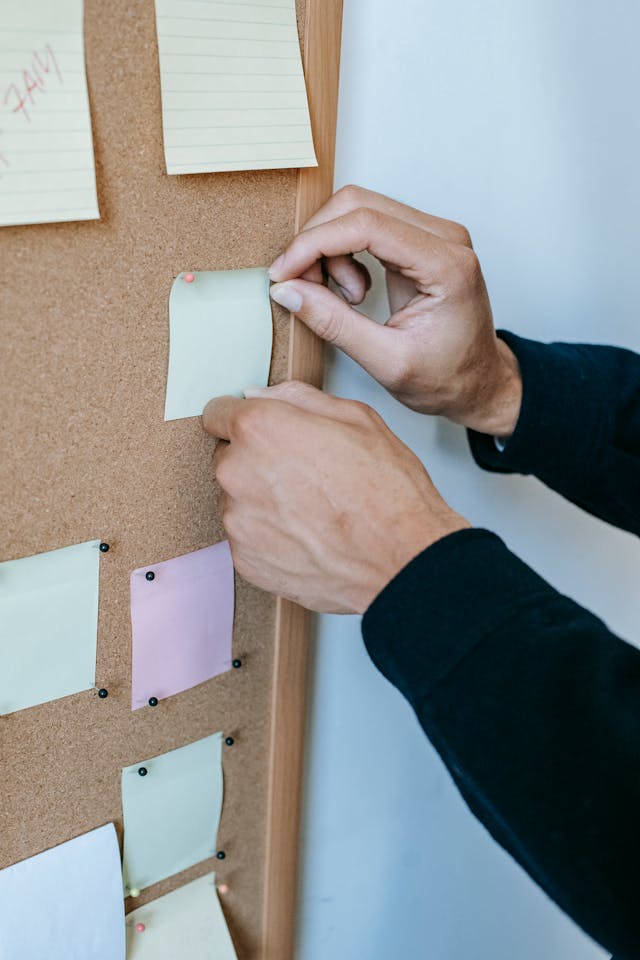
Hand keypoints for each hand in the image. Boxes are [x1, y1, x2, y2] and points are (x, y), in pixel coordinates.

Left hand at [202, 381, 468, 613]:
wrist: (402, 558)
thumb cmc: (386, 489)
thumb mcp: (355, 417)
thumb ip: (297, 398)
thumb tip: (261, 396)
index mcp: (258, 429)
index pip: (217, 413)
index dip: (245, 420)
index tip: (262, 432)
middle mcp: (236, 473)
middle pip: (227, 457)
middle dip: (255, 461)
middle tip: (302, 473)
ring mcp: (237, 521)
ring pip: (236, 499)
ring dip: (262, 500)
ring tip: (310, 509)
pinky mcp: (245, 560)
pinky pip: (247, 538)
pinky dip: (269, 536)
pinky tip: (307, 536)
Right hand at [269, 185, 521, 436]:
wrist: (478, 384)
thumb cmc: (447, 378)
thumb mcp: (387, 363)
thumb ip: (335, 324)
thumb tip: (288, 291)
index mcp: (446, 266)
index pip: (366, 225)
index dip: (314, 243)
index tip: (284, 273)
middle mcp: (445, 238)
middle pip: (359, 204)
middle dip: (318, 243)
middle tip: (306, 289)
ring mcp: (434, 234)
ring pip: (359, 210)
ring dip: (331, 250)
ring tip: (343, 299)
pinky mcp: (420, 240)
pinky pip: (368, 225)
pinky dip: (343, 252)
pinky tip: (353, 291)